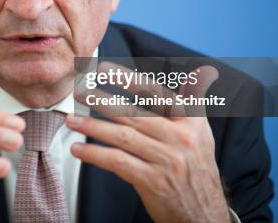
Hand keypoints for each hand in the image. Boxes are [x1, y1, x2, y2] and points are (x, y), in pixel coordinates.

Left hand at [68, 63, 230, 222]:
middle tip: (80, 93)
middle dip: (102, 100)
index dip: (129, 80)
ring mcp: (167, 161)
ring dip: (92, 126)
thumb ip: (193, 101)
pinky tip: (79, 150)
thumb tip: (203, 71)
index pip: (157, 94)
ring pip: (123, 136)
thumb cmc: (195, 168)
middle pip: (134, 114)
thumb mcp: (201, 132)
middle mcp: (181, 138)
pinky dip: (95, 155)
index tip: (105, 69)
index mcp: (191, 121)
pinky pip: (118, 162)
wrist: (205, 213)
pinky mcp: (153, 182)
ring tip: (72, 120)